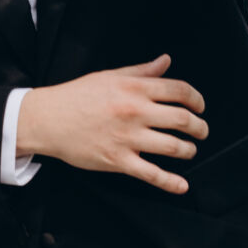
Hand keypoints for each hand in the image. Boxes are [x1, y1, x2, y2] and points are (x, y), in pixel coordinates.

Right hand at [17, 55, 206, 194]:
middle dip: (199, 127)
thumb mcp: (109, 77)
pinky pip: (151, 174)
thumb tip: (166, 61)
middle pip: (182, 120)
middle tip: (201, 131)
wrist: (46, 119)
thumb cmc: (75, 96)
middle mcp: (135, 112)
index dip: (197, 99)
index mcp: (134, 88)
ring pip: (173, 147)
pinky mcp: (118, 160)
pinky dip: (170, 182)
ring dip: (189, 150)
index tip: (199, 106)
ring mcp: (127, 138)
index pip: (179, 91)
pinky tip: (182, 185)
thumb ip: (141, 71)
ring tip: (189, 150)